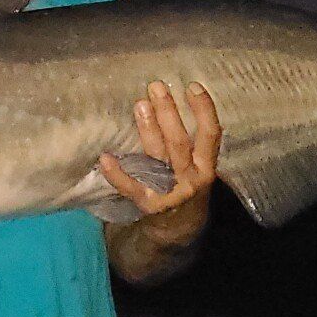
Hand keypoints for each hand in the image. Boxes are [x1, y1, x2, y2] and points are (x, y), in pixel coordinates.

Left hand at [98, 80, 220, 240]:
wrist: (180, 229)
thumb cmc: (188, 186)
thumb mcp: (200, 167)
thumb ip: (193, 142)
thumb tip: (172, 100)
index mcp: (206, 167)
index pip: (210, 135)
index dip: (204, 110)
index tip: (192, 86)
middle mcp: (191, 179)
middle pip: (179, 143)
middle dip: (168, 113)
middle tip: (156, 87)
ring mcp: (169, 193)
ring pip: (159, 158)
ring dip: (149, 130)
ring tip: (140, 105)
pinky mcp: (148, 205)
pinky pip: (131, 188)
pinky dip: (117, 174)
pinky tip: (105, 157)